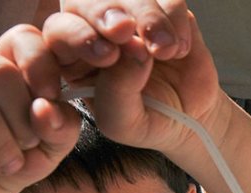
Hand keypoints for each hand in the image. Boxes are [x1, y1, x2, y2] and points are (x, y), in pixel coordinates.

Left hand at [42, 0, 225, 153]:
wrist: (193, 119)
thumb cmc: (149, 121)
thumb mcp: (124, 123)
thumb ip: (117, 93)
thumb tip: (134, 52)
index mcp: (73, 58)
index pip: (58, 32)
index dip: (75, 36)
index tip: (106, 56)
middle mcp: (97, 30)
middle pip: (86, 1)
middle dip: (106, 12)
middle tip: (126, 30)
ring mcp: (131, 14)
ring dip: (148, 17)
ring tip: (165, 52)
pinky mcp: (164, 9)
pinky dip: (176, 21)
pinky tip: (180, 50)